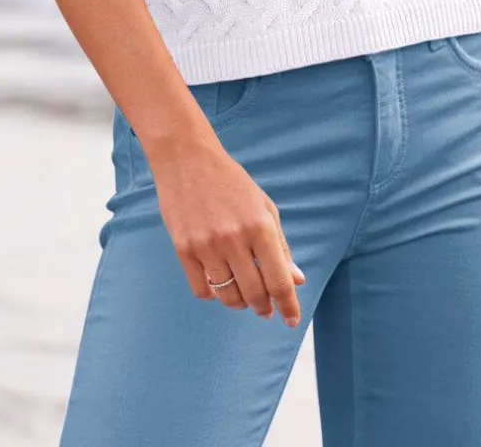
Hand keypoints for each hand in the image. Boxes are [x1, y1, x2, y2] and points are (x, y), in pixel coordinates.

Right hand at [149, 138, 306, 325]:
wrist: (187, 160)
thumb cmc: (231, 183)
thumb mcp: (264, 208)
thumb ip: (280, 246)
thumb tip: (296, 281)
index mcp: (259, 226)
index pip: (279, 280)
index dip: (288, 306)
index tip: (292, 320)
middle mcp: (234, 238)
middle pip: (254, 294)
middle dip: (264, 308)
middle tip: (265, 309)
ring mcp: (207, 245)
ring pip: (228, 296)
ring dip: (239, 303)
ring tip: (243, 296)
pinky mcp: (183, 249)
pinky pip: (202, 290)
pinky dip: (213, 294)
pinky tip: (219, 284)